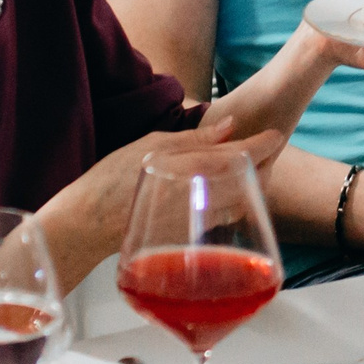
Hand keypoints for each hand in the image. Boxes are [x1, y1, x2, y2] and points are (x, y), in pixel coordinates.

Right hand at [36, 118, 285, 286]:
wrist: (86, 225)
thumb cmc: (111, 180)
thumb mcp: (152, 146)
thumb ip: (195, 138)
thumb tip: (230, 125)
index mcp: (194, 169)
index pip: (243, 156)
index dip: (265, 144)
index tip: (276, 135)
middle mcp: (202, 198)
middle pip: (250, 182)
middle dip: (263, 167)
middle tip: (266, 152)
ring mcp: (199, 222)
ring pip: (240, 203)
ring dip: (250, 187)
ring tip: (250, 170)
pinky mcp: (191, 238)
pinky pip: (223, 219)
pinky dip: (232, 203)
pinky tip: (224, 194)